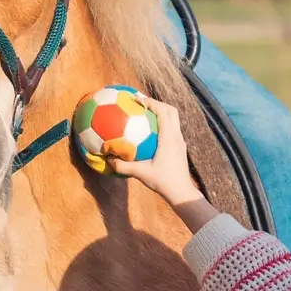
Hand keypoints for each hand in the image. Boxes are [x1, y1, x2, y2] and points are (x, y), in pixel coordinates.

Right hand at [111, 95, 218, 232]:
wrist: (182, 192)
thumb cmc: (163, 181)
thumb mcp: (141, 173)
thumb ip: (124, 166)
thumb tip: (108, 160)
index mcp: (169, 138)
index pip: (163, 112)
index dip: (151, 102)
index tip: (138, 99)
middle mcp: (177, 136)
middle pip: (171, 111)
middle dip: (158, 103)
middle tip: (142, 103)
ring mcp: (180, 141)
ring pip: (174, 119)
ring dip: (161, 112)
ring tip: (146, 113)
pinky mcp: (180, 147)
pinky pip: (172, 129)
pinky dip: (163, 124)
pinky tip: (150, 131)